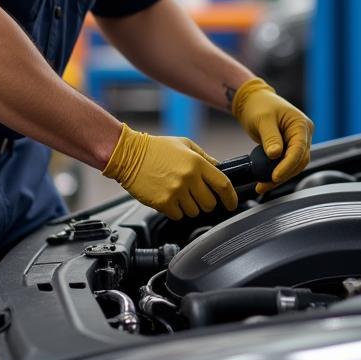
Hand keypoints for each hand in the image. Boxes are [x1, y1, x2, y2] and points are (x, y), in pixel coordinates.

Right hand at [103, 125, 238, 219]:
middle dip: (205, 202)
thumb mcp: (184, 144)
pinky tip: (168, 197)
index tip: (231, 203)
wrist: (129, 155)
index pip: (223, 185)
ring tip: (178, 193)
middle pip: (209, 203)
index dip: (231, 197)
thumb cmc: (156, 148)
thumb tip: (219, 168)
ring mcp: (176, 192)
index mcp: (197, 163)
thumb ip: (204, 157)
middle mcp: (189, 178)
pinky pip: (178, 215)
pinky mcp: (163, 203)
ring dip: (189, 206)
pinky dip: (175, 210)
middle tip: (196, 195)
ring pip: (194, 212)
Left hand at [231, 78, 312, 192]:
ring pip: (294, 165)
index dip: (288, 165)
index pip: (299, 149)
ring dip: (280, 177)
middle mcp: (303, 133)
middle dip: (284, 174)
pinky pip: (287, 163)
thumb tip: (275, 155)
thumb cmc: (259, 105)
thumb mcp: (263, 119)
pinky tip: (264, 180)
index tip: (275, 176)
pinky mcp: (289, 147)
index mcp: (300, 124)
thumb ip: (270, 137)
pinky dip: (277, 172)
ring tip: (262, 186)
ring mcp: (297, 141)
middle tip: (265, 185)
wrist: (253, 101)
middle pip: (299, 160)